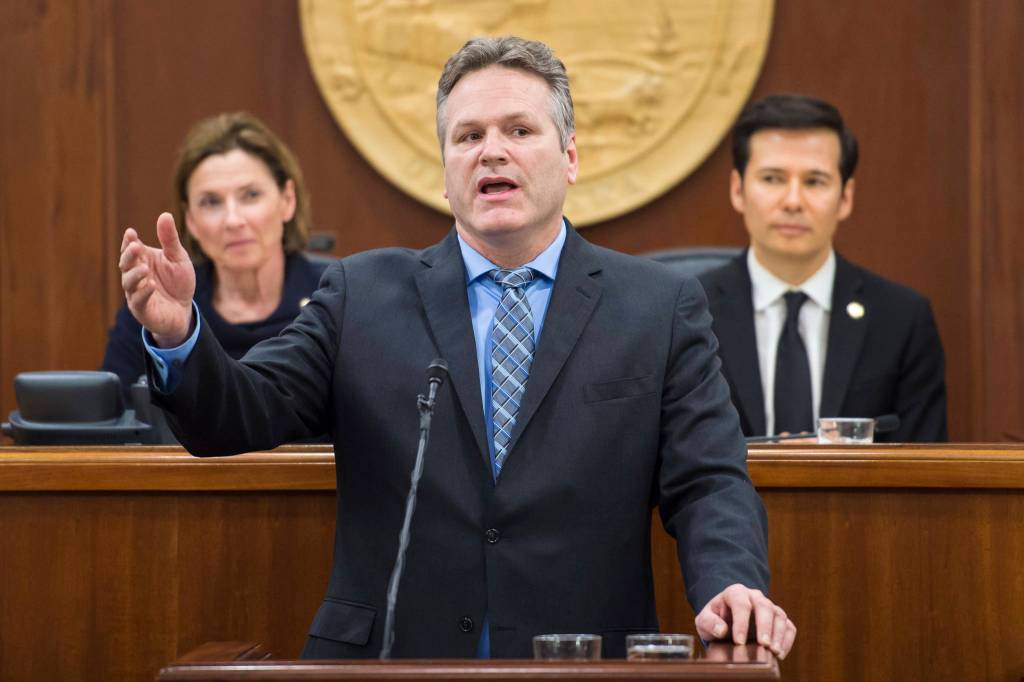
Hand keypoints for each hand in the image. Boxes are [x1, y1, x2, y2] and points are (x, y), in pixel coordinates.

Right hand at [119, 212, 195, 346]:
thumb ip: (170, 239)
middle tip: (136, 247)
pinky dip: (143, 292)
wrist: (184, 310)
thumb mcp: (178, 258)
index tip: (131, 233)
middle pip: (125, 264)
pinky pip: (138, 301)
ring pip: (128, 282)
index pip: (130, 249)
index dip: (129, 242)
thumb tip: (165, 215)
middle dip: (129, 256)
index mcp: (142, 260)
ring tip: (145, 269)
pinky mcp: (142, 309)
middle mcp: (135, 276)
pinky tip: (151, 285)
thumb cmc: (178, 282)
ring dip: (135, 274)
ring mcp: (136, 293)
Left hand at [695, 584, 795, 659]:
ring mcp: (769, 606)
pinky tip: (780, 653)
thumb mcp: (703, 620)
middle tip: (763, 645)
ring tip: (774, 652)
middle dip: (765, 626)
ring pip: (779, 615)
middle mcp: (755, 596)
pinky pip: (789, 626)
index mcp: (735, 592)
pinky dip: (787, 639)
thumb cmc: (714, 619)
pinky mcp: (778, 619)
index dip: (741, 623)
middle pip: (764, 606)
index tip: (739, 641)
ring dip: (779, 634)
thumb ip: (708, 622)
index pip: (740, 604)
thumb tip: (721, 630)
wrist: (725, 621)